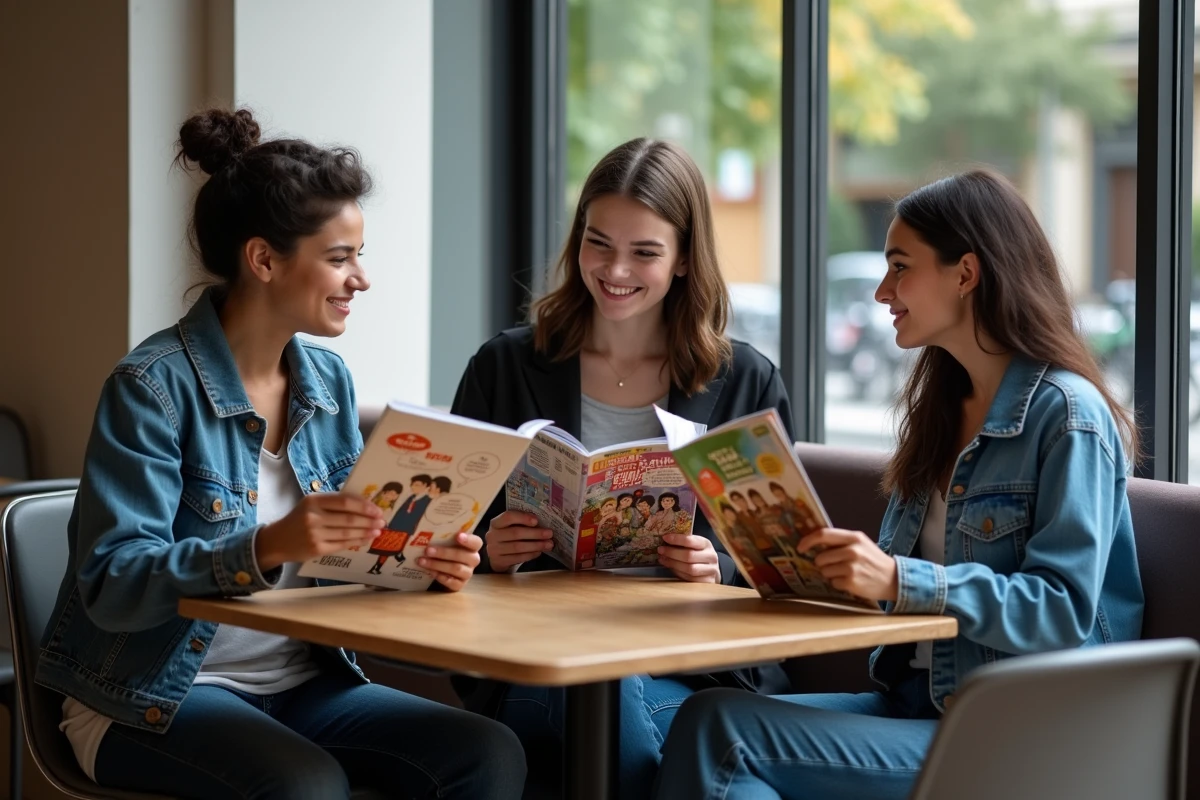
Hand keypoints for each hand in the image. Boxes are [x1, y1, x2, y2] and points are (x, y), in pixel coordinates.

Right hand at [256, 493, 383, 571]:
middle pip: (349, 518)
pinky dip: (357, 541)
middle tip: (382, 521)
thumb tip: (364, 504)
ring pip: (347, 533)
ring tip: (378, 530)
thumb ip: (333, 502)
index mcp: (314, 501)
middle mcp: (313, 517)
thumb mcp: (311, 504)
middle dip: (369, 520)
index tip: (377, 509)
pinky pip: (342, 545)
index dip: (364, 506)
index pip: (345, 502)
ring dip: (366, 532)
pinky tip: (366, 539)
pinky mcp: (317, 549)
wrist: (277, 540)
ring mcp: (315, 534)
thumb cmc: (299, 519)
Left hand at [418, 532, 482, 591]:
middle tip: (427, 550)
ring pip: (457, 568)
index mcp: (472, 546)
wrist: (442, 569)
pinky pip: (453, 583)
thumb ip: (441, 536)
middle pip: (463, 556)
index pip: (476, 542)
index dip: (468, 540)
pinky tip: (431, 572)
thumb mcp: (444, 542)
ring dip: (438, 565)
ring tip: (423, 561)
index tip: (457, 536)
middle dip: (444, 553)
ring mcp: (468, 573)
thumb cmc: (444, 550)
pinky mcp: (460, 585)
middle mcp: (473, 559)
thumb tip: (423, 531)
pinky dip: (441, 577)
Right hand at [485, 511, 554, 571]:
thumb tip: (543, 523)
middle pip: (515, 533)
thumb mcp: (511, 527)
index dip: (523, 518)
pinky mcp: (498, 561)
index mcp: (496, 523)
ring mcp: (493, 550)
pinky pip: (517, 558)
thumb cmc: (508, 538)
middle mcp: (492, 535)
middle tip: (549, 534)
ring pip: (517, 547)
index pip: (508, 517)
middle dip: (535, 533)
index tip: (537, 520)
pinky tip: (539, 552)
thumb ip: (522, 523)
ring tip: (548, 544)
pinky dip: (530, 555)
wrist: (497, 556)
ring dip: (535, 545)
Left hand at [658, 533, 719, 583]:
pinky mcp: (708, 582)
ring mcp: (711, 570)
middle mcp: (711, 557)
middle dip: (672, 553)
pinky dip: (678, 573)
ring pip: (689, 569)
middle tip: (660, 550)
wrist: (712, 570)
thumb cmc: (699, 555)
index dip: (677, 539)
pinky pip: (690, 579)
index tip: (665, 538)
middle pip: (689, 556)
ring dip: (673, 564)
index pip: (691, 541)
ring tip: (662, 559)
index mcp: (706, 544)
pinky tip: (671, 568)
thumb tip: (665, 540)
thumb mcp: (695, 545)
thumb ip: (684, 543)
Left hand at [796, 528, 897, 601]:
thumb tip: (814, 543)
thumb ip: (841, 541)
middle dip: (822, 563)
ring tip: (846, 573)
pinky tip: (851, 581)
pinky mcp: (852, 582)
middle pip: (820, 557)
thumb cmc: (873, 560)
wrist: (894, 579)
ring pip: (824, 571)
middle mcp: (852, 550)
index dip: (808, 541)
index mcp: (854, 537)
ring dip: (831, 574)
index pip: (823, 534)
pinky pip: (833, 582)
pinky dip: (839, 583)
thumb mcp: (861, 543)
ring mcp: (852, 567)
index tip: (800, 547)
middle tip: (835, 565)